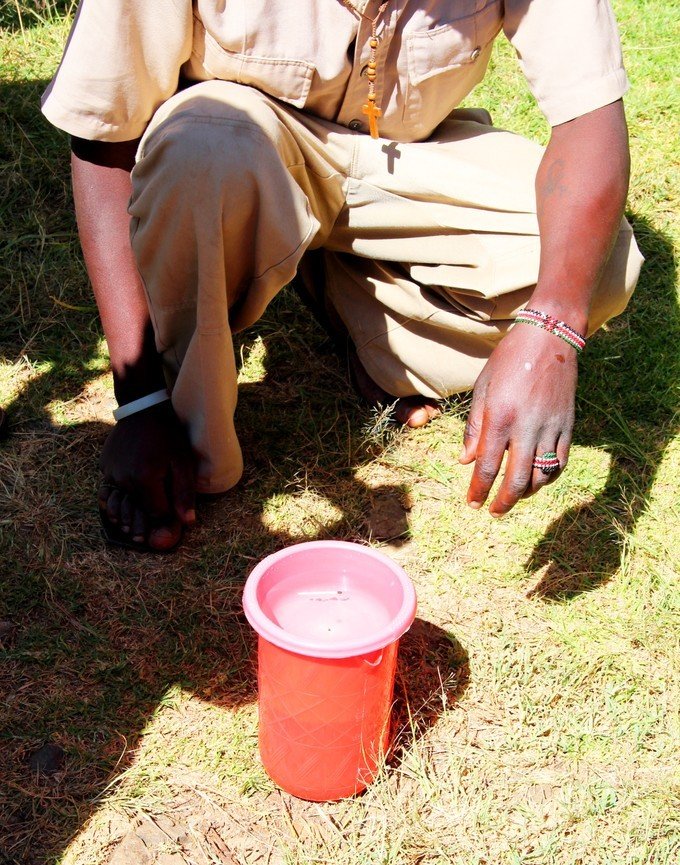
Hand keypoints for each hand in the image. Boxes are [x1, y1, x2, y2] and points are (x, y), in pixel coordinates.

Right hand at [98, 401, 195, 549]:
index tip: (170, 514)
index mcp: (144, 479)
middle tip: (144, 535)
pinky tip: (124, 501)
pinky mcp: (103, 466)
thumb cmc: (168, 434)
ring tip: (132, 526)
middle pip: (134, 511)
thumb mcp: (182, 461)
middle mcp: (123, 479)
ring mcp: (109, 473)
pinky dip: (116, 497)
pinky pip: (109, 490)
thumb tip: (187, 522)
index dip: (164, 516)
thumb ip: (184, 492)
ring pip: (118, 503)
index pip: (155, 512)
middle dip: (143, 521)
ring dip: (126, 512)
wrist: (142, 409)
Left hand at [459, 325, 576, 515]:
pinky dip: (549, 477)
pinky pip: (560, 461)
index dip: (479, 489)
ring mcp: (551, 427)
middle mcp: (526, 426)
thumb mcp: (483, 388)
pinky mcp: (568, 425)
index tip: (473, 504)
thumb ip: (475, 427)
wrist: (549, 337)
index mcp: (500, 416)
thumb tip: (467, 461)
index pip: (488, 465)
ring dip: (526, 492)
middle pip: (517, 479)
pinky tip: (537, 481)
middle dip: (503, 501)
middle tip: (493, 511)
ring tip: (513, 496)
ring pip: (541, 475)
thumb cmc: (509, 360)